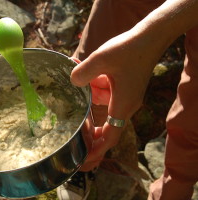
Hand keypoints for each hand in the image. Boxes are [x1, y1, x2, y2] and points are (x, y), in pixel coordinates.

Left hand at [72, 29, 159, 170]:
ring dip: (91, 105)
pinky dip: (97, 93)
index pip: (111, 137)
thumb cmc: (129, 49)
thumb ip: (83, 72)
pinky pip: (108, 98)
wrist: (149, 38)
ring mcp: (127, 97)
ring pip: (105, 110)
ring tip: (80, 95)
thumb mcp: (101, 59)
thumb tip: (72, 81)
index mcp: (122, 105)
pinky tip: (89, 80)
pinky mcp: (125, 89)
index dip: (97, 150)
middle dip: (92, 137)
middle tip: (77, 145)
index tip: (85, 159)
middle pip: (108, 129)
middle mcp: (127, 105)